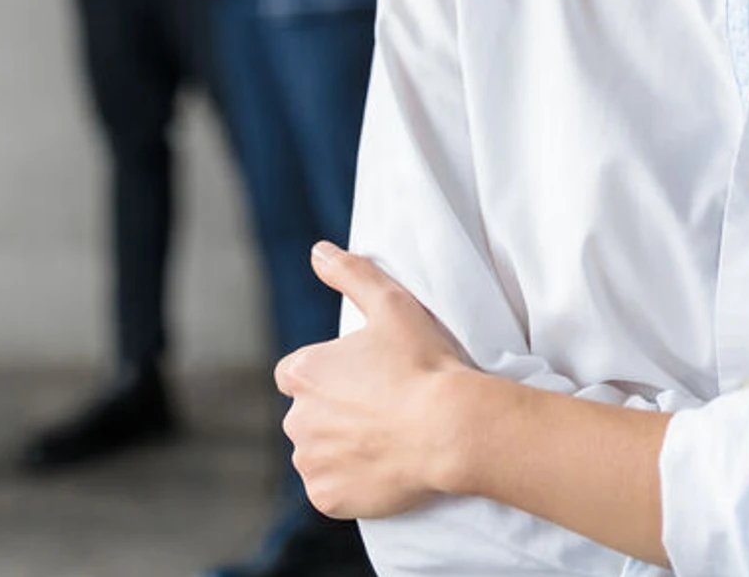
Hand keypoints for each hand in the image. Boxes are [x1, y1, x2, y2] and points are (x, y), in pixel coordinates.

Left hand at [277, 242, 476, 521]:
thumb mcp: (391, 304)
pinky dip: (348, 485)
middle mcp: (296, 419)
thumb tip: (318, 251)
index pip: (296, 375)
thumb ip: (350, 273)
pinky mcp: (328, 498)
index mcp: (303, 372)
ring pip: (317, 454)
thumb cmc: (423, 364)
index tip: (361, 381)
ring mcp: (311, 462)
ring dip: (339, 450)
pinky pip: (330, 492)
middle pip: (306, 416)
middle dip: (333, 415)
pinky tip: (380, 471)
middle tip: (380, 412)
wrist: (452, 429)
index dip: (327, 377)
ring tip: (384, 442)